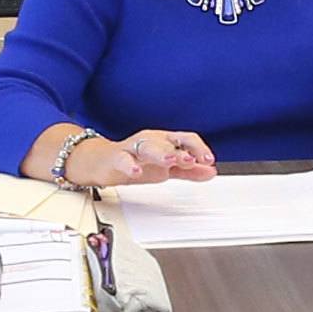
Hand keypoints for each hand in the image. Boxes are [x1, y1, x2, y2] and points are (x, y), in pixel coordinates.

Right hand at [69, 130, 215, 188]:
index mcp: (164, 141)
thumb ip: (188, 171)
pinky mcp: (116, 157)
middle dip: (182, 151)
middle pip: (169, 142)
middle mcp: (150, 140)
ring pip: (148, 147)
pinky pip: (123, 159)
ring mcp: (133, 148)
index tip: (209, 160)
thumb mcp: (165, 168)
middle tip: (193, 160)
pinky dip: (130, 165)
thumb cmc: (134, 161)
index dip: (198, 148)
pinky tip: (137, 172)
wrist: (101, 162)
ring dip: (160, 153)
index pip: (185, 139)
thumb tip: (211, 171)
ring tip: (170, 161)